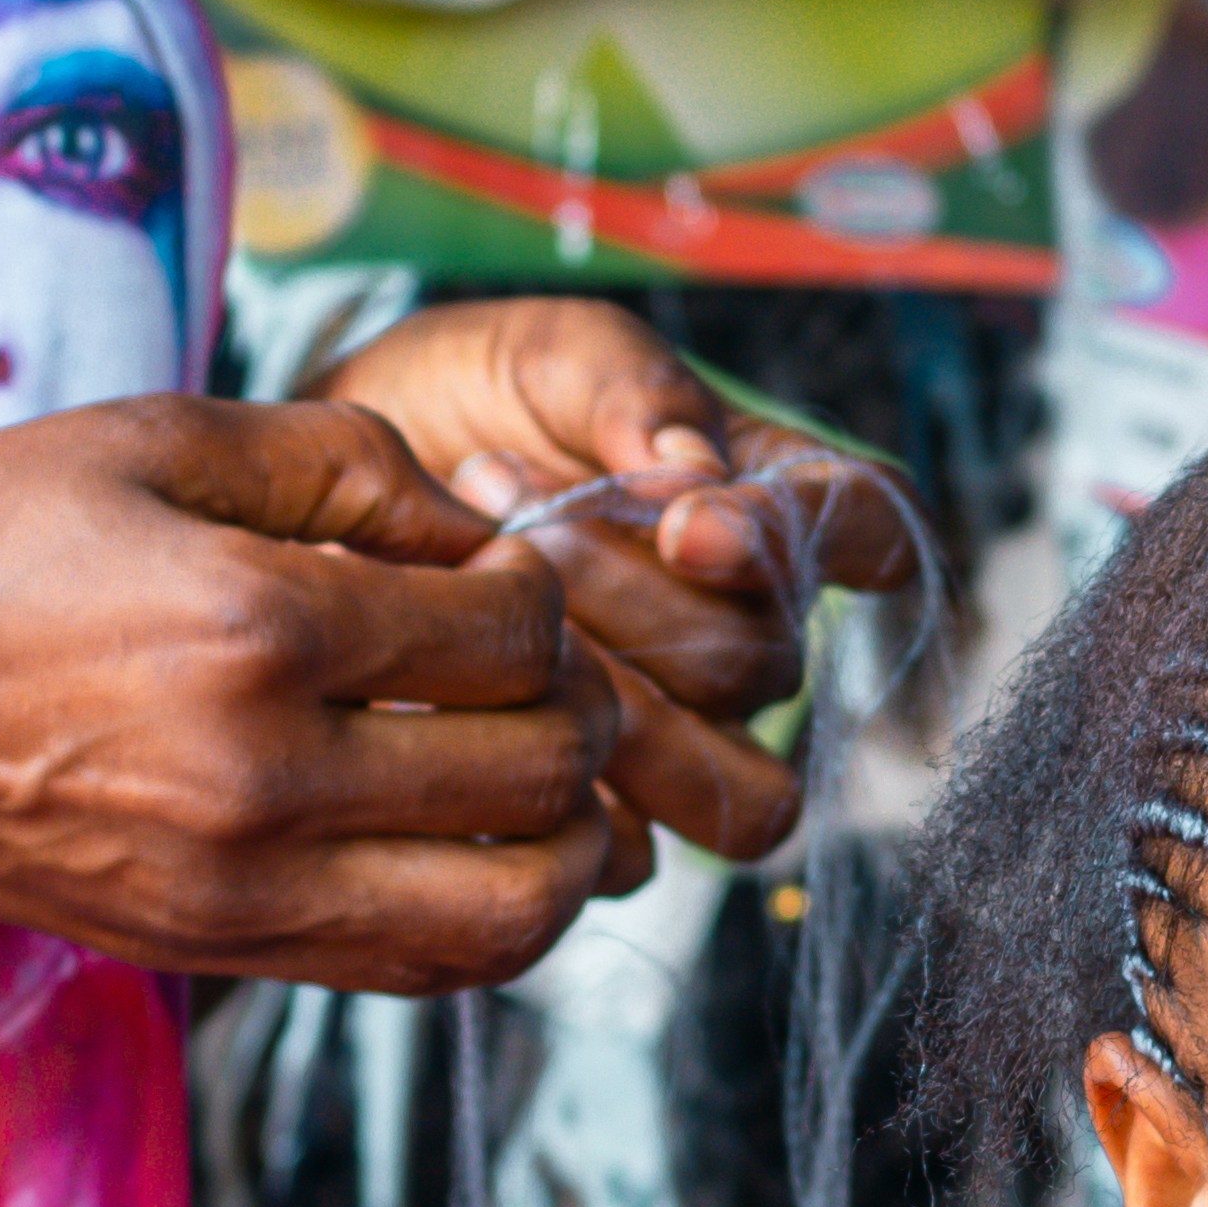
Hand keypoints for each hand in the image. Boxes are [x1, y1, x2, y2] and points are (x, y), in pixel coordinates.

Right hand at [0, 391, 619, 995]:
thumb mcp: (147, 439)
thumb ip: (341, 461)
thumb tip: (479, 522)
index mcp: (259, 627)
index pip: (513, 630)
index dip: (539, 587)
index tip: (492, 567)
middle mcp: (269, 777)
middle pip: (545, 771)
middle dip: (577, 706)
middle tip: (536, 666)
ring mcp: (247, 889)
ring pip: (519, 908)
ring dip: (561, 835)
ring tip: (527, 772)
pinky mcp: (220, 954)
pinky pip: (425, 968)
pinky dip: (487, 916)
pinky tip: (462, 846)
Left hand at [317, 299, 924, 865]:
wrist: (339, 494)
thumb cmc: (465, 405)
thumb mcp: (543, 351)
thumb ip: (628, 386)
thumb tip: (692, 469)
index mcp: (765, 503)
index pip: (868, 525)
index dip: (795, 538)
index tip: (686, 522)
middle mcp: (745, 631)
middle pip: (762, 663)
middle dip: (625, 594)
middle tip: (504, 500)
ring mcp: (684, 738)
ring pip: (728, 783)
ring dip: (608, 704)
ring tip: (489, 604)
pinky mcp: (606, 820)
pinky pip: (634, 855)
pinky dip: (552, 790)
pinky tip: (460, 706)